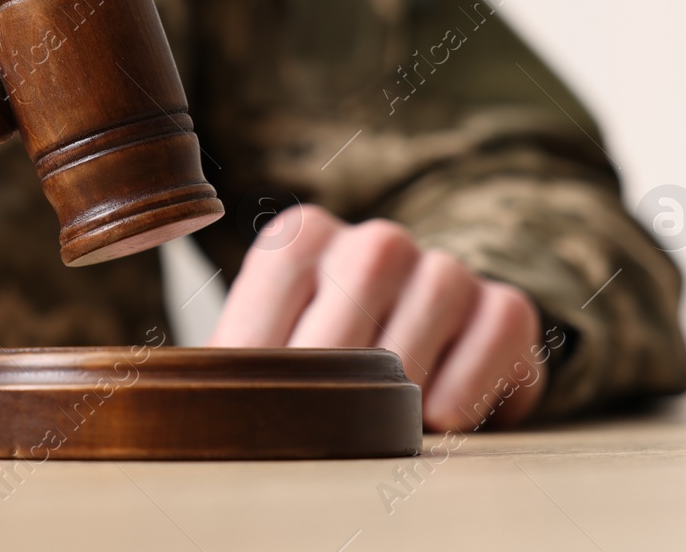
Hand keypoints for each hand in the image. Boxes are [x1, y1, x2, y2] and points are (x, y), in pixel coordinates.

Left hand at [209, 205, 545, 430]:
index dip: (256, 387)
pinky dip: (461, 390)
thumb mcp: (275, 350)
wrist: (433, 352)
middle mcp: (373, 242)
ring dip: (393, 400)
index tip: (249, 428)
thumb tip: (182, 413)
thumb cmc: (332, 361)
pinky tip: (437, 419)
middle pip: (338, 333)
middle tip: (313, 446)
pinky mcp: (503, 306)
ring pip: (411, 338)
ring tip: (377, 435)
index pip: (265, 314)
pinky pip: (488, 340)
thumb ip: (235, 367)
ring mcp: (442, 268)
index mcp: (300, 240)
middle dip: (322, 403)